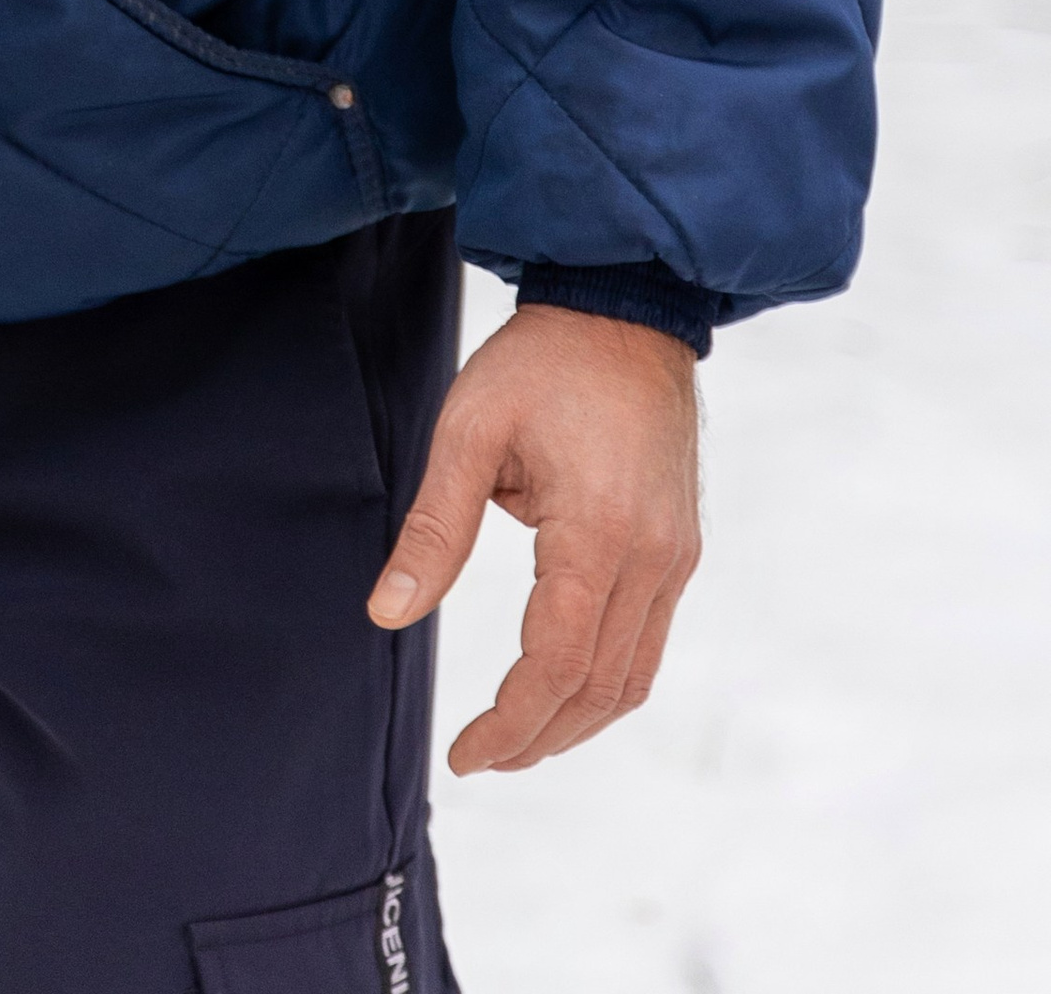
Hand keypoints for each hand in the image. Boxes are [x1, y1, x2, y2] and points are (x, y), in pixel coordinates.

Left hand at [368, 301, 701, 773]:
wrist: (624, 308)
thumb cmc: (540, 363)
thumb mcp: (469, 430)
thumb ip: (433, 531)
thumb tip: (384, 614)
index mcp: (598, 532)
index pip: (555, 664)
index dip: (509, 723)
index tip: (464, 754)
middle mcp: (651, 557)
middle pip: (598, 687)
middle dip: (538, 737)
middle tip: (479, 757)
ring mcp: (676, 556)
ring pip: (633, 677)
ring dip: (575, 721)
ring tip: (516, 739)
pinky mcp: (680, 548)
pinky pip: (649, 643)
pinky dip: (606, 681)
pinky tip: (562, 688)